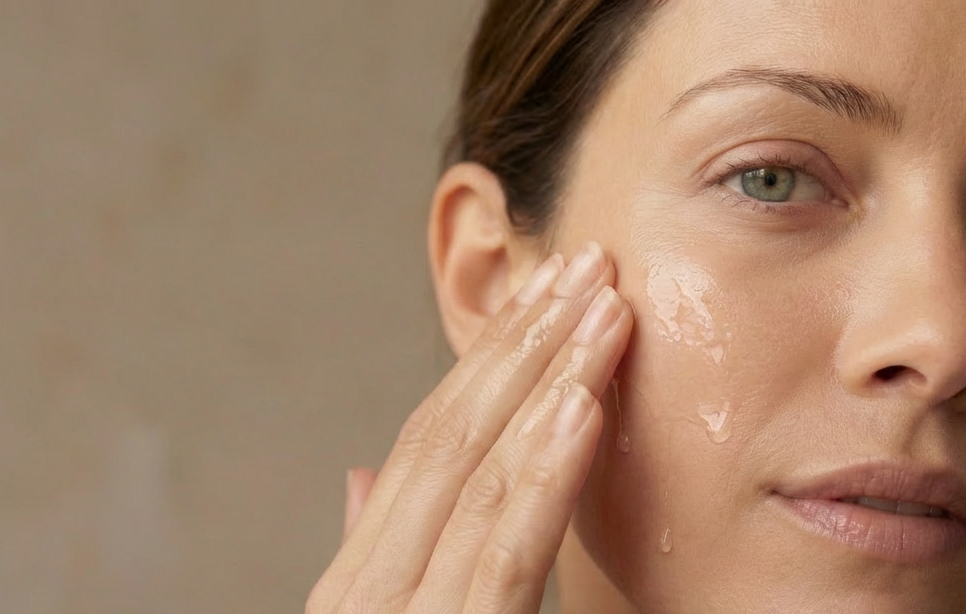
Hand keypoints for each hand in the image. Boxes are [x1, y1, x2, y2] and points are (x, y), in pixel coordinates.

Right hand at [310, 242, 632, 613]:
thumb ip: (377, 548)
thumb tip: (362, 475)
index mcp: (358, 574)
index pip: (426, 439)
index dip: (488, 356)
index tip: (546, 292)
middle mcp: (369, 585)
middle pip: (452, 436)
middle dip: (527, 341)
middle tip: (589, 265)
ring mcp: (408, 613)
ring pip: (484, 475)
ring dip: (551, 381)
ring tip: (606, 312)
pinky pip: (505, 550)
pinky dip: (545, 474)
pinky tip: (582, 408)